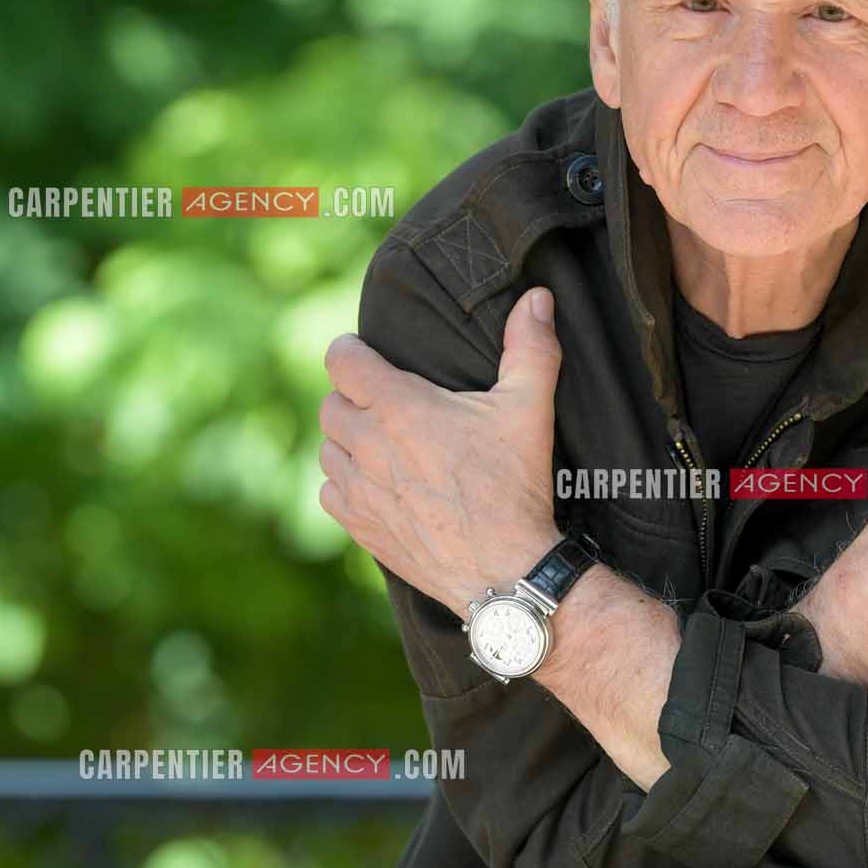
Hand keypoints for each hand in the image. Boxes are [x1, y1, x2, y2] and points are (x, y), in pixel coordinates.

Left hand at [319, 287, 562, 617]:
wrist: (503, 570)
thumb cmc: (514, 487)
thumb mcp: (529, 410)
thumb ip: (530, 348)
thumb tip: (539, 298)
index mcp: (398, 407)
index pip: (340, 359)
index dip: (350, 351)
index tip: (369, 357)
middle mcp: (366, 444)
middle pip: (330, 403)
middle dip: (355, 398)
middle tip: (392, 406)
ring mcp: (357, 489)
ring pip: (327, 448)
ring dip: (349, 441)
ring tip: (386, 445)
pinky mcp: (358, 526)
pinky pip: (329, 491)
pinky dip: (346, 483)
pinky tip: (379, 484)